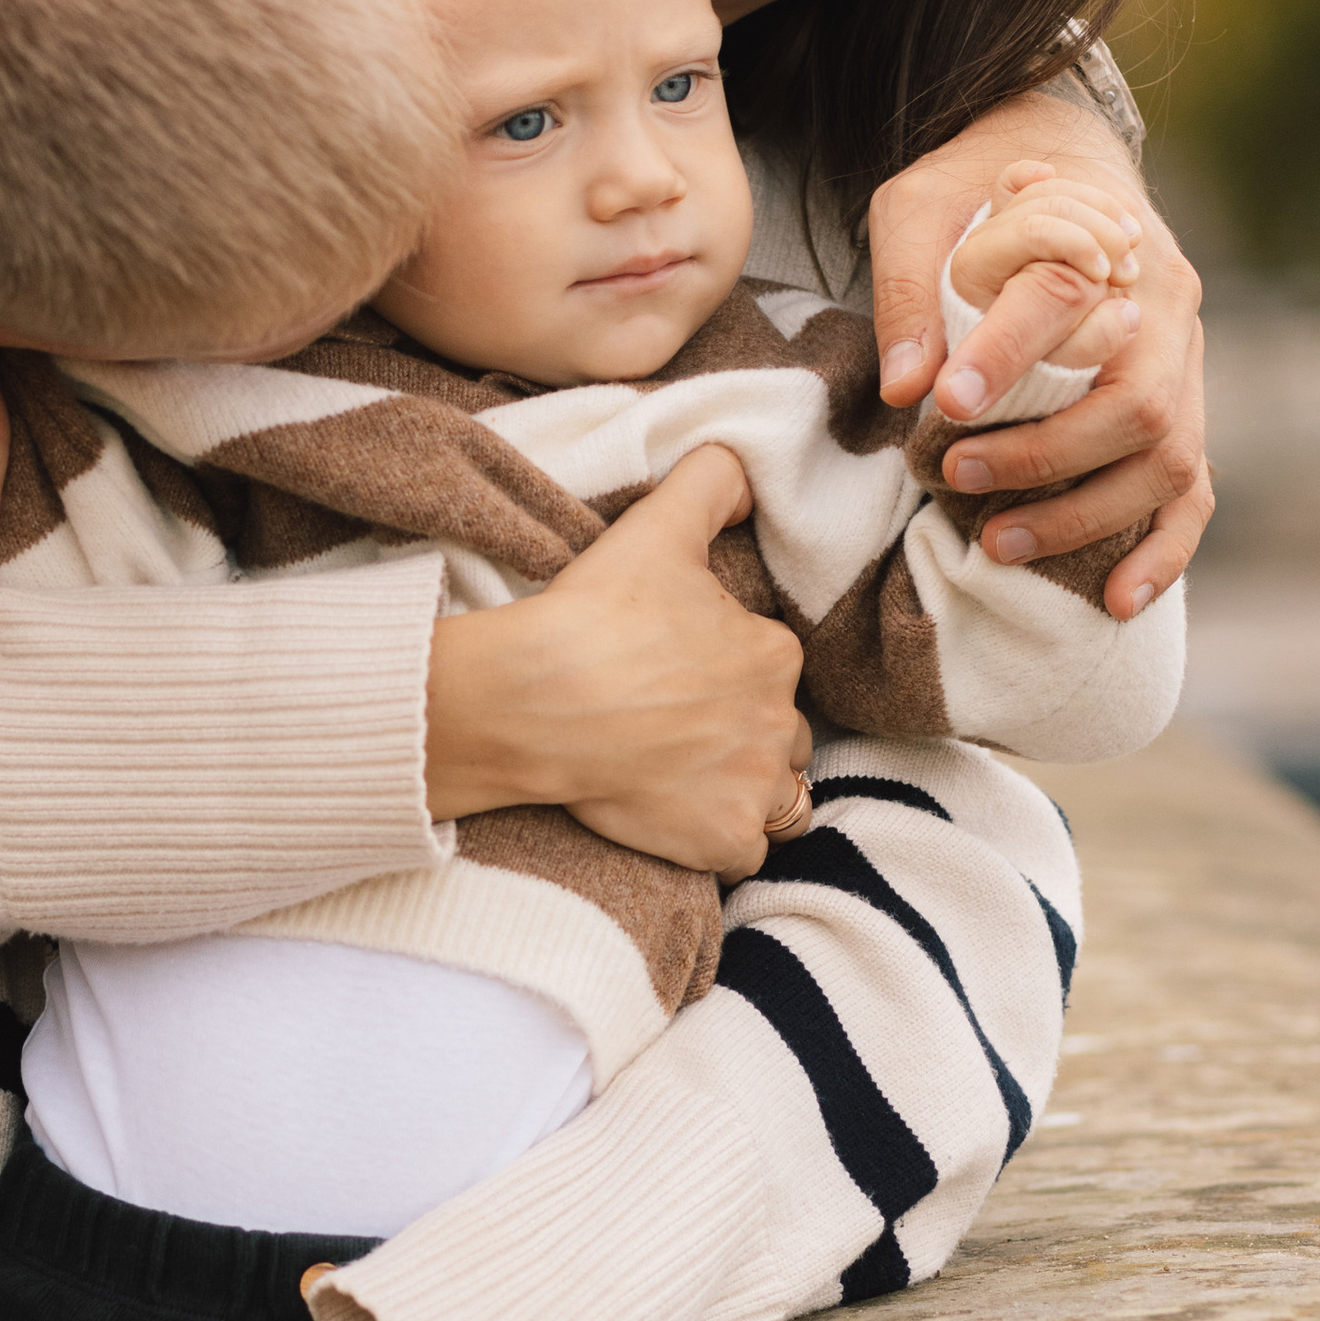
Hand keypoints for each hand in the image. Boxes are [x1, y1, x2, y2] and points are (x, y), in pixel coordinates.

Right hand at [425, 445, 809, 874]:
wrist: (540, 698)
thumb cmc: (597, 614)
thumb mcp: (657, 526)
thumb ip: (710, 482)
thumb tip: (743, 470)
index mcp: (772, 650)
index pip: (768, 666)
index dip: (725, 669)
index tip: (673, 673)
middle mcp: (779, 722)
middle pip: (779, 733)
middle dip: (742, 732)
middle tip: (674, 726)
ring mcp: (753, 787)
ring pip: (778, 796)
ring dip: (746, 786)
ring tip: (687, 775)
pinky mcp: (723, 840)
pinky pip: (744, 849)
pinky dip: (717, 839)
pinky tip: (675, 817)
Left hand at [869, 91, 1210, 621]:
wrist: (1056, 156)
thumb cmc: (979, 182)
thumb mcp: (923, 201)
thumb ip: (911, 280)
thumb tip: (909, 388)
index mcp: (1105, 241)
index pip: (1068, 304)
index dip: (1007, 358)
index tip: (944, 404)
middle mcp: (1162, 305)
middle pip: (1135, 405)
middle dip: (1045, 459)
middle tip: (957, 478)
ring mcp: (1184, 360)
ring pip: (1171, 459)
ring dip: (1088, 515)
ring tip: (1000, 543)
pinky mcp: (1183, 404)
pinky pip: (1196, 489)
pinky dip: (1162, 549)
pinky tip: (1115, 599)